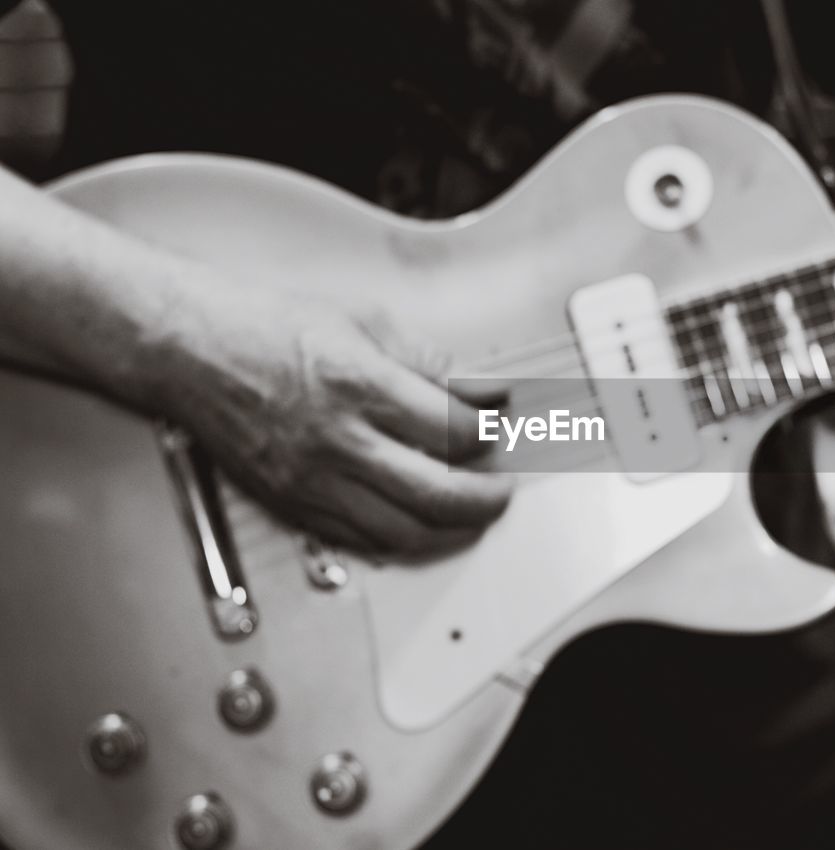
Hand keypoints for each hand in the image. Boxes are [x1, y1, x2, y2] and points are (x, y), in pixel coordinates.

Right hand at [140, 270, 510, 554]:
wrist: (187, 349)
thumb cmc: (264, 327)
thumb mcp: (360, 323)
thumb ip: (430, 365)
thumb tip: (484, 391)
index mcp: (358, 384)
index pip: (454, 431)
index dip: (492, 436)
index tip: (503, 432)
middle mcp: (336, 439)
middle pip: (438, 494)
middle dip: (488, 498)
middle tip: (504, 488)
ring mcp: (311, 479)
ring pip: (404, 532)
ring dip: (452, 529)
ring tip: (472, 510)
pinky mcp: (292, 503)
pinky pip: (361, 541)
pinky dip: (402, 539)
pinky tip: (420, 522)